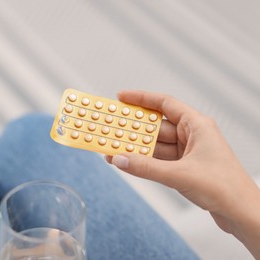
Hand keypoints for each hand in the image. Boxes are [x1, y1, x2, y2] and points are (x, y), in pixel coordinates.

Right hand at [106, 90, 259, 257]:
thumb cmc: (225, 188)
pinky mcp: (184, 168)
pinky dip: (143, 161)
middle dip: (134, 128)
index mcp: (197, 126)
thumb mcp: (180, 175)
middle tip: (112, 127)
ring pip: (155, 145)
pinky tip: (128, 162)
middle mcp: (192, 136)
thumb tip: (120, 159)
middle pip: (156, 126)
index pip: (165, 103)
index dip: (142, 98)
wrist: (241, 213)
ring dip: (136, 148)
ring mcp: (188, 152)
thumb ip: (146, 167)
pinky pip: (158, 160)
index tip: (121, 98)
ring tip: (114, 148)